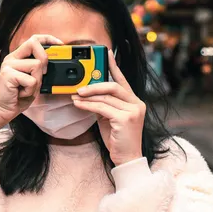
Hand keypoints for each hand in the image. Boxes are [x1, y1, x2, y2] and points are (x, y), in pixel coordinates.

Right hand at [0, 34, 62, 122]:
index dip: (48, 39)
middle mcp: (12, 58)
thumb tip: (54, 62)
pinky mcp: (7, 74)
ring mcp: (8, 65)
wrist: (3, 110)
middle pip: (33, 43)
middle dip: (45, 57)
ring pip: (37, 65)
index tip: (60, 44)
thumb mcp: (33, 80)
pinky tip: (21, 93)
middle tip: (43, 73)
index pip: (33, 39)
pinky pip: (31, 80)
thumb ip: (39, 69)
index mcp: (18, 57)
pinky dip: (30, 90)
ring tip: (27, 88)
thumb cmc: (18, 96)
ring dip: (37, 81)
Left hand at [72, 51, 144, 165]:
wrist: (126, 158)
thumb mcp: (110, 118)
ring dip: (88, 96)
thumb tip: (88, 93)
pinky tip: (79, 104)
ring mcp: (133, 111)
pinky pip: (102, 108)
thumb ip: (104, 104)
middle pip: (113, 86)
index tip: (107, 53)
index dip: (114, 66)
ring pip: (106, 97)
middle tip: (79, 88)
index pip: (123, 80)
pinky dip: (88, 105)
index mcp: (134, 101)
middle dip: (94, 85)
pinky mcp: (125, 119)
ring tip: (75, 96)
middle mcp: (136, 104)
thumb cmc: (117, 139)